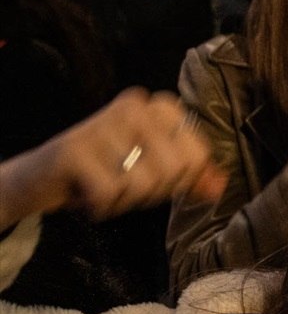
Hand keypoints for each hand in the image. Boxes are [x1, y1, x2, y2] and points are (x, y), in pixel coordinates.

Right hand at [0, 89, 223, 224]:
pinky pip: (110, 194)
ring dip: (123, 201)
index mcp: (161, 107)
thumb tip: (220, 186)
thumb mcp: (155, 171)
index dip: (178, 180)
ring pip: (143, 184)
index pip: (199, 156)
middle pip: (175, 171)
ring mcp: (104, 123)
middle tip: (122, 184)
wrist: (42, 178)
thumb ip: (191, 176)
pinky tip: (85, 195)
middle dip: (150, 193)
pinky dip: (100, 207)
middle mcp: (136, 106)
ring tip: (103, 187)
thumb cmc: (106, 171)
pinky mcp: (75, 149)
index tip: (148, 175)